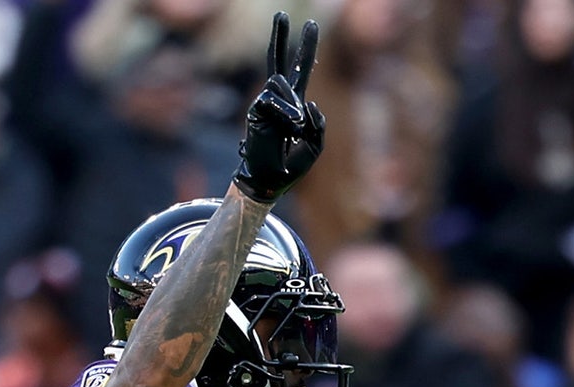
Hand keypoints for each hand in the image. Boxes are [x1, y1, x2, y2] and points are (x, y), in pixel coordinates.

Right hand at [232, 12, 323, 202]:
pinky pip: (272, 100)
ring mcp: (265, 104)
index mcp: (294, 104)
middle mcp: (278, 100)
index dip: (306, 49)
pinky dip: (286, 114)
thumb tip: (307, 103)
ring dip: (292, 107)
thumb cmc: (291, 166)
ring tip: (294, 129)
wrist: (271, 182)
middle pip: (277, 61)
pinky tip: (289, 128)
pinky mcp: (256, 112)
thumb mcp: (315, 145)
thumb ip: (317, 123)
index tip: (311, 24)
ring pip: (280, 85)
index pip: (300, 70)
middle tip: (281, 14)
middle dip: (280, 37)